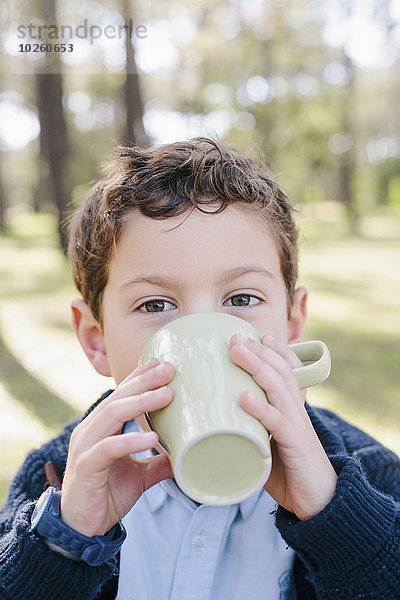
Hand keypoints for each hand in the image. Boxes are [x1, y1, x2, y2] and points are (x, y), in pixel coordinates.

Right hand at [60, 358, 174, 536]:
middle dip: (144, 381)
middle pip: (118, 397)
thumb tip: (187, 453)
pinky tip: (151, 437)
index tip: (159, 362)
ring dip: (140, 402)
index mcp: (101, 427)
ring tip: (167, 394)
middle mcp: (90, 430)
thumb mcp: (140, 475)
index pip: (120, 394)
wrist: (81, 528)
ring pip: (112, 415)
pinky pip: (108, 448)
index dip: (138, 377)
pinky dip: (130, 441)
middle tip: (168, 369)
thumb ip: (159, 461)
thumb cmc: (106, 494)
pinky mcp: (85, 467)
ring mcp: (85, 446)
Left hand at [230, 335, 336, 519]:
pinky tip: (243, 397)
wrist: (319, 503)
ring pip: (278, 388)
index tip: (257, 335)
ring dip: (256, 367)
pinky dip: (260, 408)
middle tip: (235, 336)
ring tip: (237, 352)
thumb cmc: (289, 473)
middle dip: (258, 351)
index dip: (275, 351)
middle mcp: (296, 411)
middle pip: (280, 371)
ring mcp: (297, 426)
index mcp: (292, 409)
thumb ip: (248, 432)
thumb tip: (213, 428)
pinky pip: (277, 422)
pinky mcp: (295, 445)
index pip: (288, 371)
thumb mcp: (266, 445)